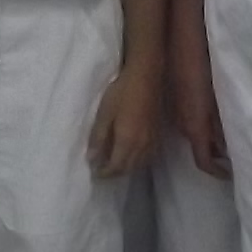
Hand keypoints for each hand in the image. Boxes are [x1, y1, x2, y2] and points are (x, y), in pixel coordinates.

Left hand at [88, 51, 160, 179]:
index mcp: (127, 142)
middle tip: (103, 171)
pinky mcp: (158, 135)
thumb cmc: (121, 93)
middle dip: (115, 173)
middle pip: (129, 169)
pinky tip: (131, 155)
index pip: (116, 167)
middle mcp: (142, 146)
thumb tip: (92, 158)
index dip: (105, 173)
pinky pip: (148, 156)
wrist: (146, 77)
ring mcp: (152, 141)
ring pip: (140, 164)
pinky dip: (138, 161)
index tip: (95, 173)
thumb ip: (98, 138)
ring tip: (115, 165)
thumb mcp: (104, 114)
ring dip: (127, 169)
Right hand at [169, 46, 229, 178]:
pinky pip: (189, 121)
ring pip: (194, 134)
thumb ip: (221, 124)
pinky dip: (202, 126)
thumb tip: (226, 146)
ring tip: (227, 135)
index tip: (230, 173)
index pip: (203, 161)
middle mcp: (183, 123)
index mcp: (194, 125)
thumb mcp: (216, 98)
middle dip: (215, 154)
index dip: (217, 171)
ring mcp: (177, 111)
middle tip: (234, 153)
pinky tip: (214, 115)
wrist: (177, 40)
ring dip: (209, 139)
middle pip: (199, 148)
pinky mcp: (176, 100)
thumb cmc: (200, 65)